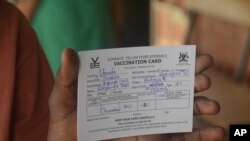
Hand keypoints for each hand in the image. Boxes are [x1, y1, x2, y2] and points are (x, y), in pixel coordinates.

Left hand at [47, 48, 224, 140]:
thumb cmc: (64, 124)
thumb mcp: (62, 98)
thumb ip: (67, 77)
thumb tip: (69, 52)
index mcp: (123, 88)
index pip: (151, 73)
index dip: (171, 65)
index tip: (190, 57)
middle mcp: (139, 104)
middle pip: (169, 91)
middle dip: (191, 83)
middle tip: (204, 79)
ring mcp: (146, 124)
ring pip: (178, 115)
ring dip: (198, 108)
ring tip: (213, 105)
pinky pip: (176, 140)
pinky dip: (197, 138)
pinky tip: (216, 134)